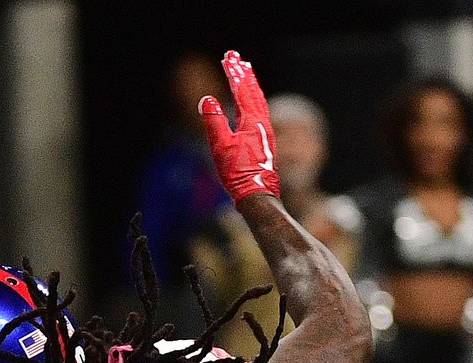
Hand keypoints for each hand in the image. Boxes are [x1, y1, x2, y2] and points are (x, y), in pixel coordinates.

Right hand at [198, 51, 280, 202]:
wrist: (257, 196)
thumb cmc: (238, 173)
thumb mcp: (221, 146)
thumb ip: (214, 121)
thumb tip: (207, 100)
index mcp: (252, 121)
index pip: (242, 90)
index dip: (234, 73)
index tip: (229, 58)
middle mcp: (262, 123)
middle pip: (252, 92)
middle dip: (243, 74)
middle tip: (237, 58)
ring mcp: (265, 132)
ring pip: (258, 101)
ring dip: (250, 86)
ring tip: (246, 73)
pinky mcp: (264, 142)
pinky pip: (260, 113)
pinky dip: (254, 101)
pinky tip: (251, 104)